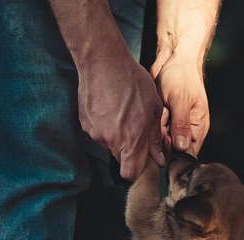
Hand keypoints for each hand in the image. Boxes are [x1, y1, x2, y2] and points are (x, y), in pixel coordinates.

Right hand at [77, 52, 165, 180]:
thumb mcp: (153, 107)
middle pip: (121, 159)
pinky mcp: (85, 124)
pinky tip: (110, 107)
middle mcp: (111, 140)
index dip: (136, 172)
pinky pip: (98, 133)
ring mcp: (95, 133)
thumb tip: (158, 157)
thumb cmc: (131, 81)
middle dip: (129, 150)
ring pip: (109, 145)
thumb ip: (154, 137)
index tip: (142, 162)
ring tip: (122, 112)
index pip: (130, 173)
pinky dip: (105, 125)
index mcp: (131, 139)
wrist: (102, 62)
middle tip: (136, 129)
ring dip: (117, 135)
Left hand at [151, 56, 209, 156]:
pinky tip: (157, 109)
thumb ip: (181, 124)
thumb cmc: (182, 76)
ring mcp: (173, 125)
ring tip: (162, 109)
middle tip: (165, 117)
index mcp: (198, 127)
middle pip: (171, 149)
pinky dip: (152, 121)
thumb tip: (182, 148)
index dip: (176, 152)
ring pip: (160, 139)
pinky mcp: (163, 120)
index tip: (167, 139)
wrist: (172, 59)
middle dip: (164, 137)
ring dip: (157, 127)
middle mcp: (187, 129)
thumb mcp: (181, 100)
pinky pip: (154, 129)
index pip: (188, 153)